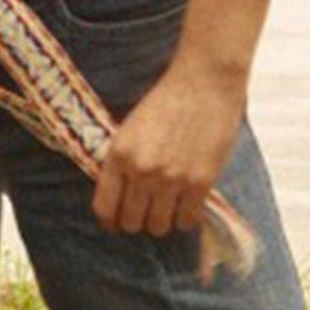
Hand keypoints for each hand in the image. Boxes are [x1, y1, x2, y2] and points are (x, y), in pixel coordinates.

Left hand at [91, 55, 245, 261]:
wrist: (204, 82)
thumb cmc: (166, 101)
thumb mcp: (130, 129)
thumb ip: (122, 161)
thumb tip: (118, 197)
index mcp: (119, 155)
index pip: (104, 207)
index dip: (110, 221)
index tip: (116, 222)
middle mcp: (142, 171)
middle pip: (131, 222)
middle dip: (137, 222)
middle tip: (146, 214)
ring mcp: (171, 179)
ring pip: (159, 226)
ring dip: (162, 222)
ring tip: (168, 210)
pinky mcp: (200, 182)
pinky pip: (187, 220)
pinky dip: (186, 219)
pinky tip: (188, 207)